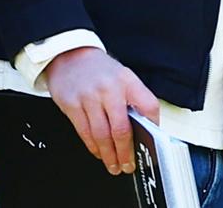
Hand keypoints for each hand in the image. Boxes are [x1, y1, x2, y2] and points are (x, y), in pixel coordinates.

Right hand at [44, 46, 159, 176]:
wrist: (69, 55)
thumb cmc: (99, 70)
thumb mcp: (122, 76)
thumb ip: (132, 98)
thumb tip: (144, 127)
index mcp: (127, 80)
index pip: (148, 105)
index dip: (153, 125)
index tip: (152, 141)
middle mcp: (109, 89)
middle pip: (121, 128)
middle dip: (126, 152)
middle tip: (129, 165)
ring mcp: (89, 98)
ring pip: (102, 135)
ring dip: (109, 155)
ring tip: (114, 165)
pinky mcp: (72, 105)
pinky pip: (85, 132)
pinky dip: (93, 147)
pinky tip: (99, 153)